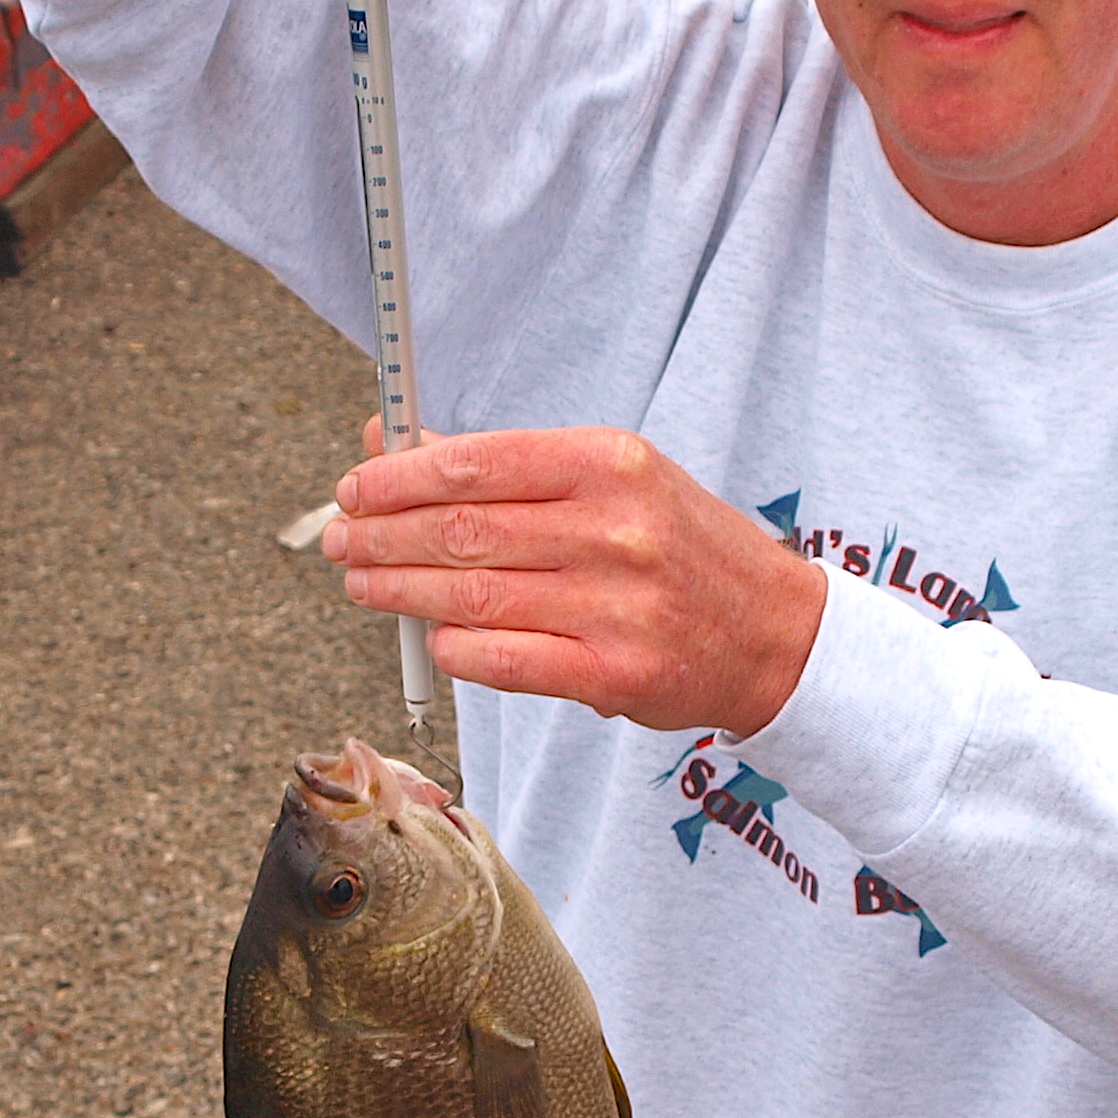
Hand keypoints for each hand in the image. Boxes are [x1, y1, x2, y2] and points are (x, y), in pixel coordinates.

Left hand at [323, 425, 828, 738]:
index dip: (398, 477)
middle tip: (341, 538)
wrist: (776, 633)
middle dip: (383, 535)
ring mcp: (617, 607)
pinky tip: (428, 635)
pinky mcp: (614, 675)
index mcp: (612, 462)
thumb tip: (394, 443)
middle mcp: (616, 530)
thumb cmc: (680, 546)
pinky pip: (503, 660)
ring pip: (473, 596)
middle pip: (463, 531)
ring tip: (361, 582)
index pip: (476, 462)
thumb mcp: (614, 480)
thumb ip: (508, 465)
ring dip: (399, 591)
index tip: (355, 485)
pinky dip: (452, 647)